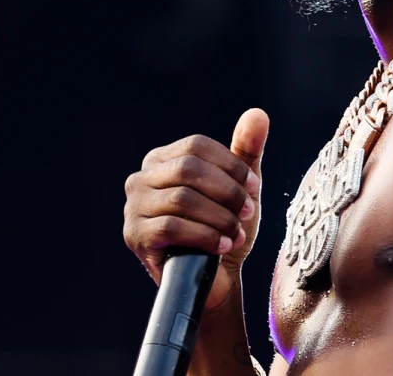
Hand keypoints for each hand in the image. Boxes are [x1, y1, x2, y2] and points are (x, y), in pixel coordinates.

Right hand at [123, 108, 268, 310]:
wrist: (211, 278)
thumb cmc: (222, 226)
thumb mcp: (238, 188)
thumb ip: (246, 152)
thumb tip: (258, 114)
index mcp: (162, 160)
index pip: (196, 146)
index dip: (230, 165)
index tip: (254, 187)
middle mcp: (140, 178)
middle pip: (188, 169)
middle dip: (227, 191)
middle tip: (249, 211)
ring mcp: (133, 207)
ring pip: (182, 199)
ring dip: (220, 217)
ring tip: (237, 232)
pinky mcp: (135, 235)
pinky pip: (172, 227)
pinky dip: (205, 236)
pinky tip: (222, 246)